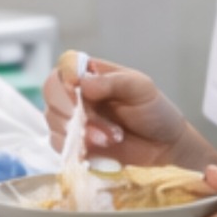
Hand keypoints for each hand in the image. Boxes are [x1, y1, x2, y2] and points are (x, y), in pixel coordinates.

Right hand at [43, 52, 216, 170]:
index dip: (66, 76)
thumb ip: (114, 82)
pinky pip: (59, 145)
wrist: (164, 146)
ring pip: (54, 121)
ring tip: (112, 139)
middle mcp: (76, 94)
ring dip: (80, 133)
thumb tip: (83, 83)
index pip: (66, 66)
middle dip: (74, 111)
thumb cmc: (155, 111)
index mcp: (92, 73)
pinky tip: (100, 150)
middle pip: (52, 94)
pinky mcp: (73, 144)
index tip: (77, 88)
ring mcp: (72, 120)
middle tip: (102, 125)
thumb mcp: (141, 88)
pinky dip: (77, 149)